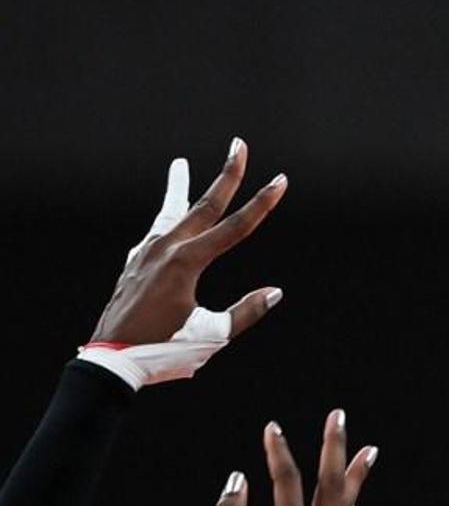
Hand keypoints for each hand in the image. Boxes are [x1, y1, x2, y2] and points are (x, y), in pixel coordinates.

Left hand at [91, 138, 286, 344]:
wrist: (110, 362)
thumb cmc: (163, 351)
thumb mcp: (212, 335)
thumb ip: (245, 311)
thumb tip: (275, 292)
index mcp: (186, 263)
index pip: (235, 227)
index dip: (262, 203)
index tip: (280, 180)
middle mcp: (165, 250)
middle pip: (204, 204)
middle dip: (227, 174)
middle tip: (238, 144)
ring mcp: (146, 254)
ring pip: (172, 212)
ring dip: (181, 187)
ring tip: (180, 164)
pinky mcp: (134, 265)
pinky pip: (155, 234)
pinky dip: (166, 221)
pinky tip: (169, 222)